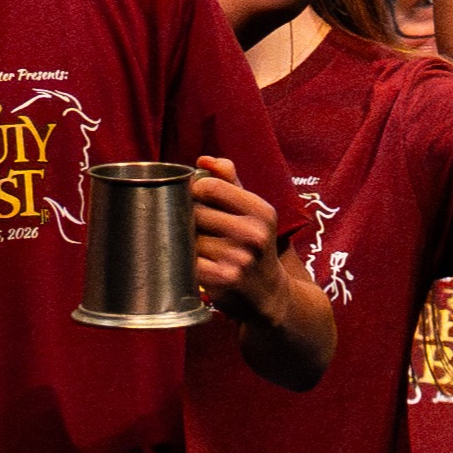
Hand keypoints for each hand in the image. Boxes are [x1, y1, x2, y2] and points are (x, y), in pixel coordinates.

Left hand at [189, 154, 286, 312]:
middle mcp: (255, 234)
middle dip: (188, 218)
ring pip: (191, 238)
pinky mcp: (226, 280)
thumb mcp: (252, 211)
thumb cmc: (254, 244)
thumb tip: (204, 160)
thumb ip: (229, 181)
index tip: (193, 197)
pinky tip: (196, 262)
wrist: (267, 293)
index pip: (211, 186)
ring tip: (195, 246)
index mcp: (261, 211)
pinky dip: (188, 261)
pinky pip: (191, 262)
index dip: (194, 190)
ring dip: (185, 241)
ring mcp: (241, 259)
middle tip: (192, 226)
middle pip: (196, 212)